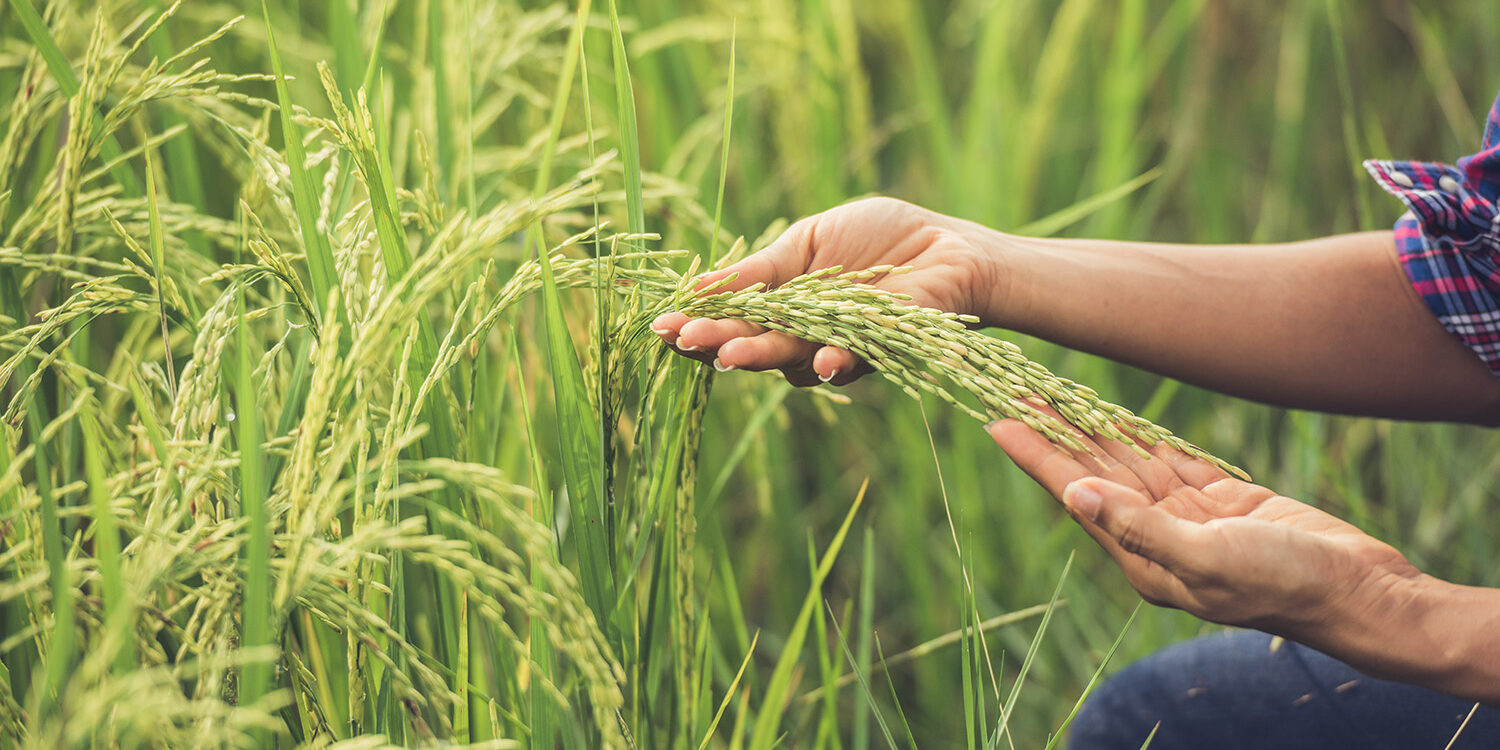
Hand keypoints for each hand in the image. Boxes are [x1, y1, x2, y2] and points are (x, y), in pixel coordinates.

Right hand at [651, 197, 1003, 385]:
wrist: (947, 246)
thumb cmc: (880, 237)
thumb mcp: (809, 240)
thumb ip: (762, 270)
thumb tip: (700, 287)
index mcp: (781, 304)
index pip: (730, 318)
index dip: (697, 323)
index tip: (662, 325)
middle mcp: (802, 335)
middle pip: (751, 344)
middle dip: (717, 344)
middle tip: (687, 342)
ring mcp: (836, 347)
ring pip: (791, 359)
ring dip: (761, 355)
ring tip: (731, 353)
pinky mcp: (878, 351)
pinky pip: (848, 361)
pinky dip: (832, 360)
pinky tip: (819, 360)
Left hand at [986, 417, 1423, 638]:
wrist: (1357, 590)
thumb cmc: (1284, 583)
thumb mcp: (1207, 557)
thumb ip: (1139, 528)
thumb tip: (1076, 496)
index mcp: (1142, 558)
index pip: (1075, 495)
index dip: (1036, 456)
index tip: (998, 421)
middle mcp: (1155, 537)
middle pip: (1092, 474)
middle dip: (1054, 434)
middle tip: (1015, 390)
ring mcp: (1188, 519)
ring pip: (1128, 463)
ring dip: (1091, 429)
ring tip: (1052, 394)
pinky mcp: (1221, 503)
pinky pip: (1170, 461)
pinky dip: (1141, 436)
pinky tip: (1112, 415)